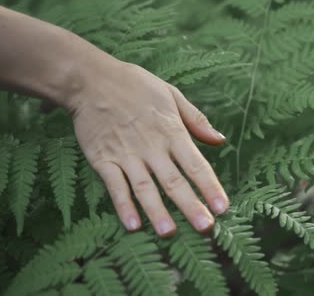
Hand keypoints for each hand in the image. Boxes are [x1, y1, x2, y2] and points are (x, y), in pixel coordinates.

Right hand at [70, 59, 228, 236]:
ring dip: (157, 211)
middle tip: (206, 228)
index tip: (223, 207)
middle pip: (173, 181)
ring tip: (169, 232)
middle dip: (190, 205)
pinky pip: (114, 186)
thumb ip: (196, 120)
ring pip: (144, 188)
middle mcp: (151, 147)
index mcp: (171, 131)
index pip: (195, 164)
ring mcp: (126, 155)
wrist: (90, 80)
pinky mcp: (102, 159)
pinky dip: (123, 205)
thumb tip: (220, 141)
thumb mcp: (172, 95)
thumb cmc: (135, 86)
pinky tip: (132, 224)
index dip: (209, 186)